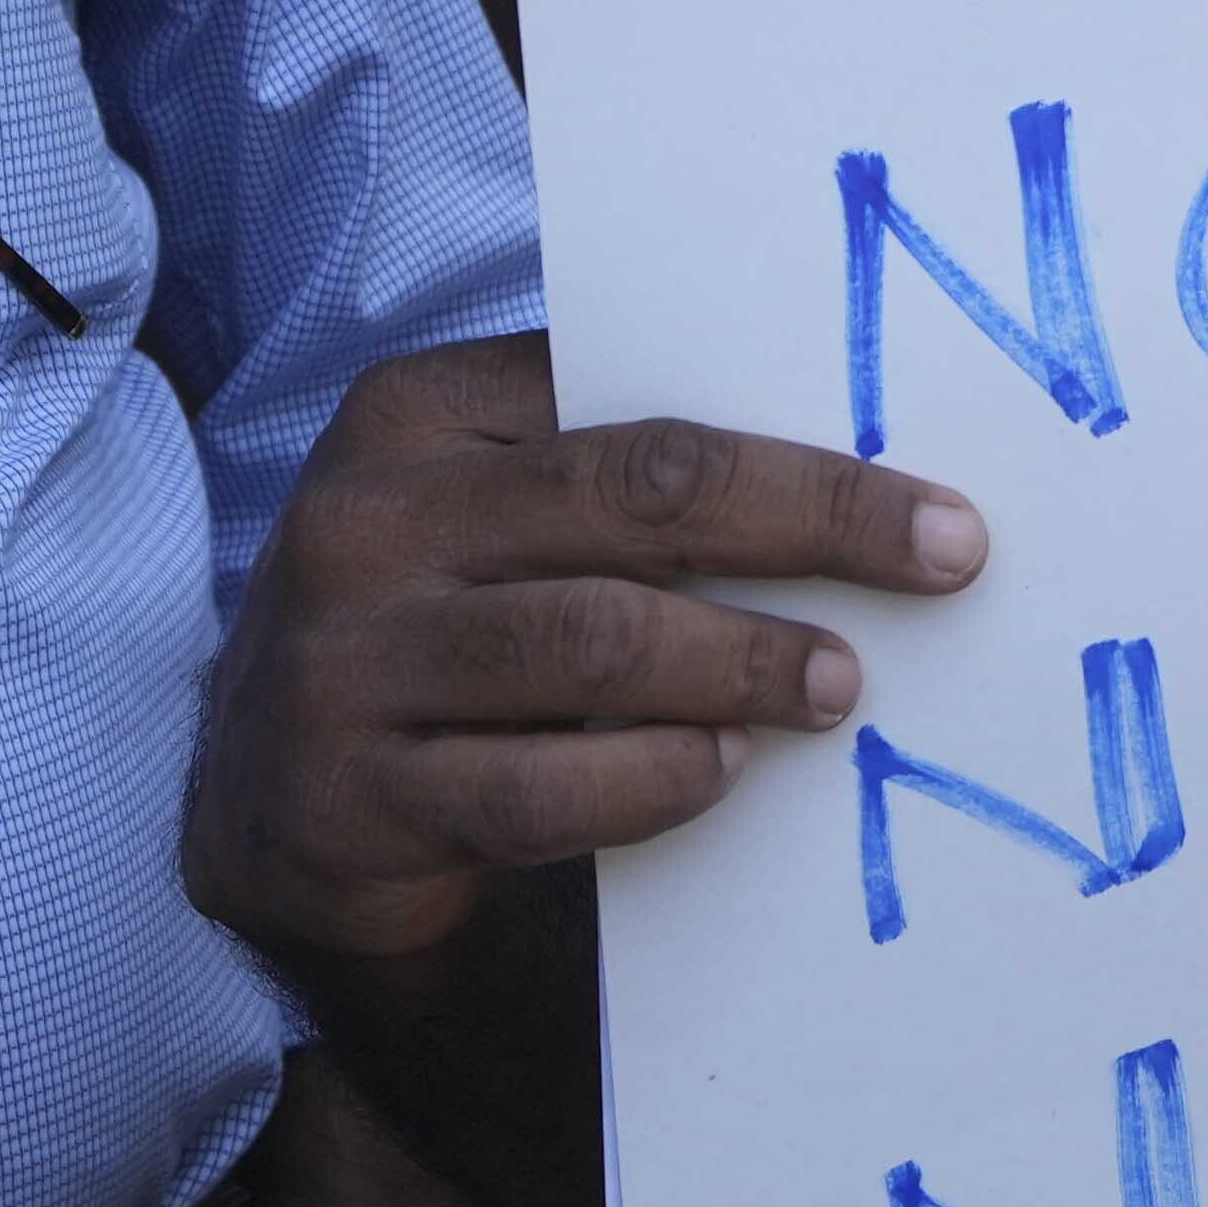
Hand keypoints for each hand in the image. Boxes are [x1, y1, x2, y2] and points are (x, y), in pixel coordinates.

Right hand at [184, 335, 985, 976]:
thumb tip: (849, 485)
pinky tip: (721, 772)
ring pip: (594, 643)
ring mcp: (348, 661)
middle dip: (813, 523)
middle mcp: (370, 520)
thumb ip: (611, 483)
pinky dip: (650, 780)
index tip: (931, 493)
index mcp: (415, 415)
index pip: (634, 407)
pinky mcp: (350, 799)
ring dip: (743, 664)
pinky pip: (535, 790)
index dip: (798, 448)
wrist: (264, 799)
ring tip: (839, 686)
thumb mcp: (485, 520)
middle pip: (636, 496)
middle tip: (944, 559)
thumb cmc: (432, 628)